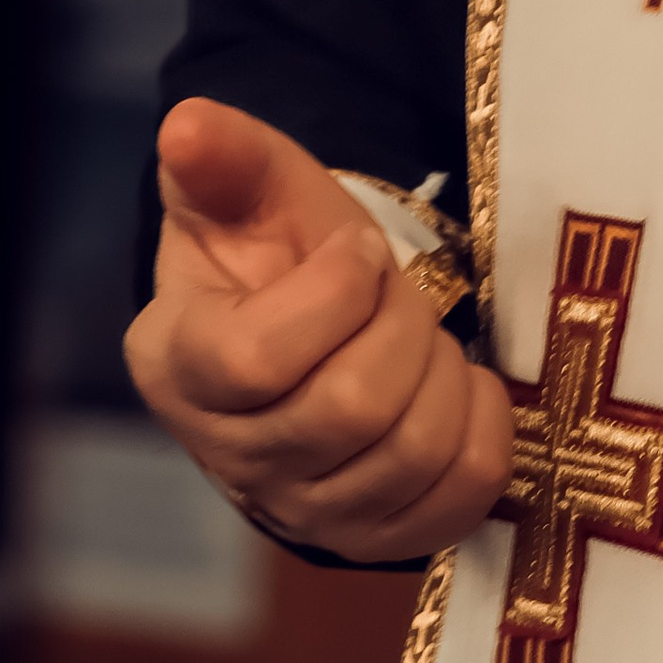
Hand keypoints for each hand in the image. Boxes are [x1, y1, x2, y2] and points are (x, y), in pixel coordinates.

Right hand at [125, 99, 513, 560]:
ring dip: (445, 371)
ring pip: (412, 453)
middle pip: (350, 408)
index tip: (358, 249)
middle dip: (402, 324)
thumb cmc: (276, 252)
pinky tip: (462, 388)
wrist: (313, 324)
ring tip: (425, 335)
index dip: (332, 296)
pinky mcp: (373, 536)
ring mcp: (302, 509)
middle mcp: (228, 455)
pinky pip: (459, 498)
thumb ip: (222, 155)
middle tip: (401, 290)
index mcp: (178, 365)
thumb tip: (187, 125)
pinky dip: (484, 428)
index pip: (252, 360)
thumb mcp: (252, 188)